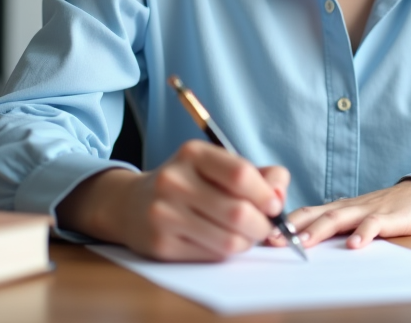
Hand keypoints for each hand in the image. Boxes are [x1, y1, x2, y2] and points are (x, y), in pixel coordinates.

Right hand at [56, 139, 288, 261]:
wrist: (131, 204)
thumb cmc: (189, 184)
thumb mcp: (218, 166)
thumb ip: (259, 174)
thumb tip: (279, 195)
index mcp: (193, 154)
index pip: (241, 175)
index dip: (266, 194)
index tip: (273, 204)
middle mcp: (174, 181)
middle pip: (239, 212)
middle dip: (262, 224)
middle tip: (263, 225)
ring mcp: (164, 214)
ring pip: (229, 240)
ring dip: (247, 241)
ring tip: (243, 234)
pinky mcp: (161, 245)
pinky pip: (212, 255)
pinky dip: (226, 251)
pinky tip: (219, 240)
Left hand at [279, 179, 410, 249]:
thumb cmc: (384, 209)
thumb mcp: (354, 217)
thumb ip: (332, 227)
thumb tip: (300, 242)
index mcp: (337, 208)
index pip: (304, 213)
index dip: (283, 224)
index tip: (261, 235)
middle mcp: (347, 207)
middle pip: (315, 214)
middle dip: (292, 227)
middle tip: (272, 240)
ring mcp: (367, 210)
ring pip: (338, 218)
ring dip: (319, 230)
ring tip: (303, 244)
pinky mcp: (388, 217)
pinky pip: (374, 225)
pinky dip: (363, 234)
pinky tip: (354, 245)